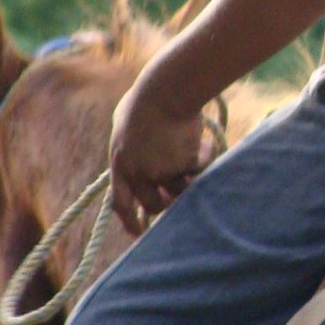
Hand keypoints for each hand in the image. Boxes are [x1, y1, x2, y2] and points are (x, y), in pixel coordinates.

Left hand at [107, 83, 211, 235]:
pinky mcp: (185, 164)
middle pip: (154, 206)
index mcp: (120, 164)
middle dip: (167, 202)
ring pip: (181, 192)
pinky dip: (204, 157)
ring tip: (195, 155)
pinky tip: (204, 141)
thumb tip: (131, 160)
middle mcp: (140, 173)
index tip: (139, 233)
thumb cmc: (145, 100)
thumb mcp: (124, 125)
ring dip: (189, 180)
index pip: (121, 204)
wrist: (167, 91)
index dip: (130, 222)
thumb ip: (127, 149)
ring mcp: (164, 170)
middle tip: (177, 190)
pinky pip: (198, 170)